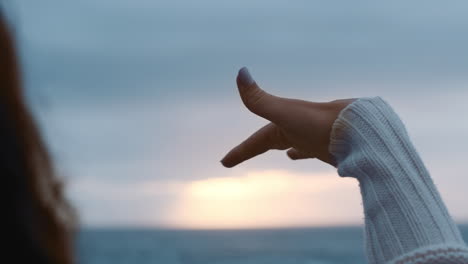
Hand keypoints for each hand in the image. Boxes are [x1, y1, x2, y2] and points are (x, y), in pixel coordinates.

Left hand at [221, 67, 354, 166]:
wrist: (359, 136)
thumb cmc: (318, 127)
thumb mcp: (284, 111)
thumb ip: (259, 98)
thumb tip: (240, 73)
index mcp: (282, 136)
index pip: (254, 145)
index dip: (238, 153)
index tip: (223, 163)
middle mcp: (298, 140)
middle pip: (273, 144)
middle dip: (259, 147)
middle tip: (250, 150)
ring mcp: (316, 140)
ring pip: (299, 145)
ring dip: (293, 149)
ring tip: (289, 154)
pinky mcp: (334, 136)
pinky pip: (322, 140)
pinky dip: (318, 141)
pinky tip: (325, 142)